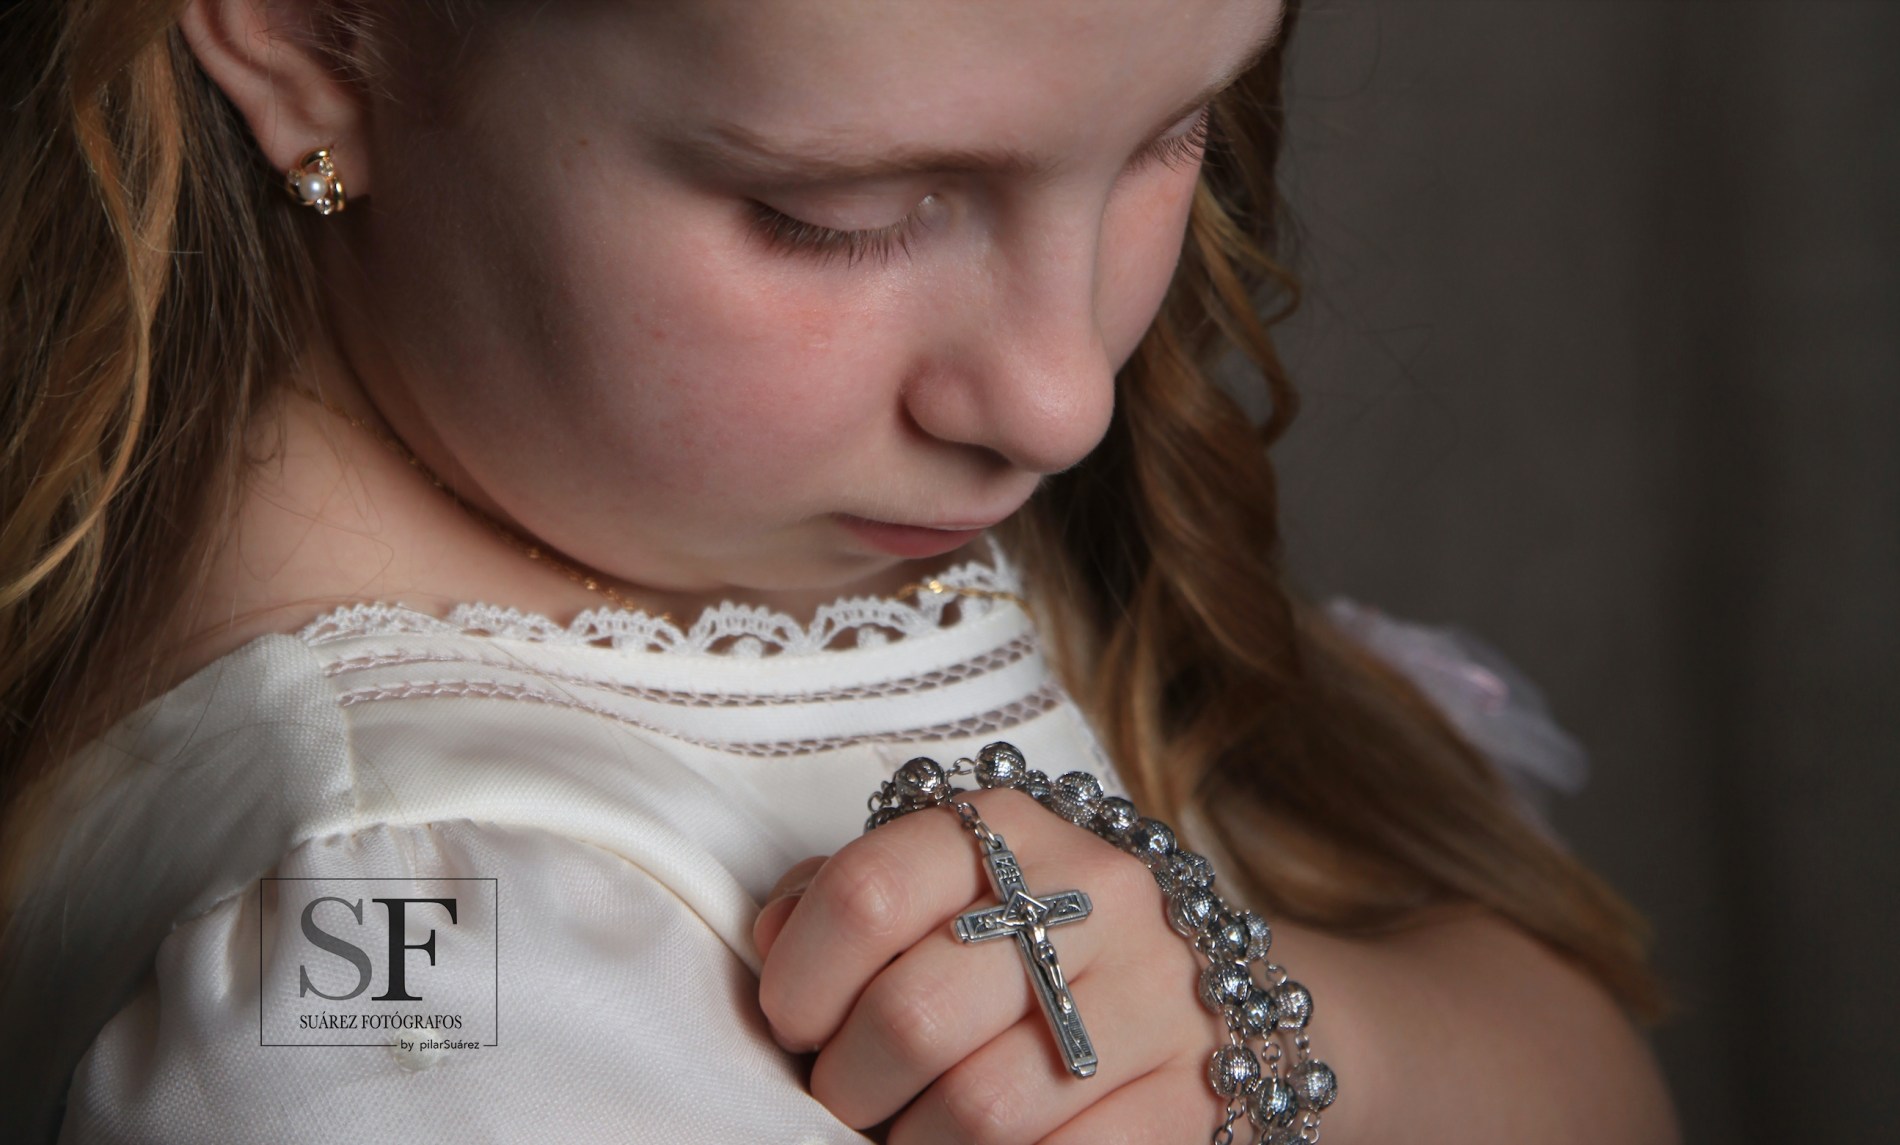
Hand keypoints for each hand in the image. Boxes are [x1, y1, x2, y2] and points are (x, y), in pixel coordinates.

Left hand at [755, 787, 1230, 1143]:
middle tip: (849, 1099)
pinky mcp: (1193, 1094)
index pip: (866, 895)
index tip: (794, 1025)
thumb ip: (842, 899)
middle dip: (848, 1086)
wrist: (1193, 979)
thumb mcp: (937, 884)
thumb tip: (773, 944)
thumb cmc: (1024, 934)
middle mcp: (1095, 897)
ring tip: (911, 1132)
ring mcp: (1154, 998)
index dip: (800, 982)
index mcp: (1008, 832)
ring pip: (980, 1112)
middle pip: (912, 1018)